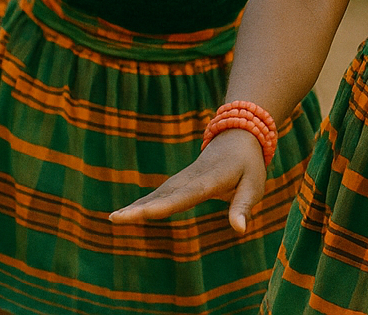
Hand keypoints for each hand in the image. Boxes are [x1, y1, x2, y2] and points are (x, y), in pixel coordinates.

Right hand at [110, 129, 266, 232]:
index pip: (186, 195)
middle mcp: (191, 178)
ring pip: (156, 194)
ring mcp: (181, 178)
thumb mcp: (254, 185)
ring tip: (114, 219)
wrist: (237, 137)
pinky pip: (157, 194)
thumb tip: (239, 230)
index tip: (144, 213)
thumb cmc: (248, 165)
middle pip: (164, 195)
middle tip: (116, 218)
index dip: (165, 205)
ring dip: (135, 206)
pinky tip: (124, 214)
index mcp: (211, 179)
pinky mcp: (177, 182)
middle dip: (140, 207)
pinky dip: (141, 204)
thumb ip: (244, 207)